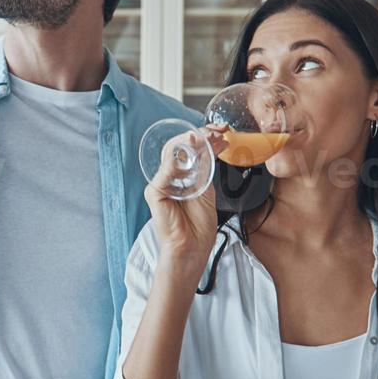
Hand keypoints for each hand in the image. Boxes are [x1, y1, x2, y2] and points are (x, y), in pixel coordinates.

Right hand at [144, 125, 226, 280]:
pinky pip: (165, 172)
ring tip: (210, 139)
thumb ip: (204, 169)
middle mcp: (170, 178)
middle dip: (201, 136)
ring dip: (192, 144)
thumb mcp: (207, 190)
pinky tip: (190, 154)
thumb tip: (208, 146)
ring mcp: (161, 184)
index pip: (190, 151)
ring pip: (174, 156)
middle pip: (181, 149)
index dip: (205, 139)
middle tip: (217, 131)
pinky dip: (177, 162)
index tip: (223, 133)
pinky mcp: (154, 192)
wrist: (192, 247)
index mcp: (182, 177)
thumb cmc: (199, 225)